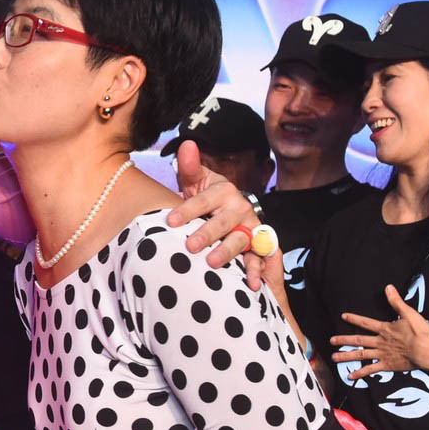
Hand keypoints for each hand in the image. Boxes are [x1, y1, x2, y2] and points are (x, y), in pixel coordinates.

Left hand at [166, 141, 267, 289]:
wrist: (231, 210)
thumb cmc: (207, 198)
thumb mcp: (198, 181)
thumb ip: (189, 167)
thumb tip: (186, 144)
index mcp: (224, 192)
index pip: (203, 201)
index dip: (187, 210)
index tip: (169, 221)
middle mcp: (240, 208)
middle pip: (223, 222)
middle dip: (207, 234)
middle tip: (189, 246)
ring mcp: (251, 227)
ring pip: (241, 240)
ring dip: (228, 251)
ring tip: (212, 263)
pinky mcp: (258, 245)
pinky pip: (259, 259)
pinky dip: (255, 271)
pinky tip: (252, 285)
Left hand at [331, 284, 428, 380]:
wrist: (425, 351)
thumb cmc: (419, 332)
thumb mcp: (408, 313)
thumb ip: (396, 301)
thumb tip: (388, 287)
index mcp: (384, 329)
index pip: (365, 322)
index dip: (354, 319)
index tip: (343, 317)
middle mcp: (380, 342)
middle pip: (358, 340)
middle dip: (343, 339)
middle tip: (331, 340)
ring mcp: (382, 354)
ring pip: (360, 355)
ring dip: (346, 356)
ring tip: (334, 357)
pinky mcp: (387, 365)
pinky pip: (370, 370)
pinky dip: (360, 373)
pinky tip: (350, 376)